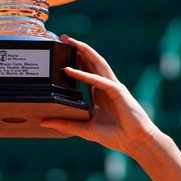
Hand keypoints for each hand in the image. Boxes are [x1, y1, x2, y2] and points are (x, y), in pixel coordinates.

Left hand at [40, 36, 160, 153]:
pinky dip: (85, 74)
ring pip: (97, 64)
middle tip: (63, 38)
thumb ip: (66, 124)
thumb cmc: (117, 136)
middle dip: (78, 49)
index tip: (62, 52)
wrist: (136, 142)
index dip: (76, 61)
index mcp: (100, 94)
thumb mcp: (85, 129)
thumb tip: (44, 122)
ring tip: (70, 41)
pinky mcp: (118, 92)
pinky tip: (71, 70)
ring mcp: (113, 87)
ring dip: (84, 51)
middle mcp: (106, 87)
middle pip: (91, 62)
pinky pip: (99, 80)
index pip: (86, 72)